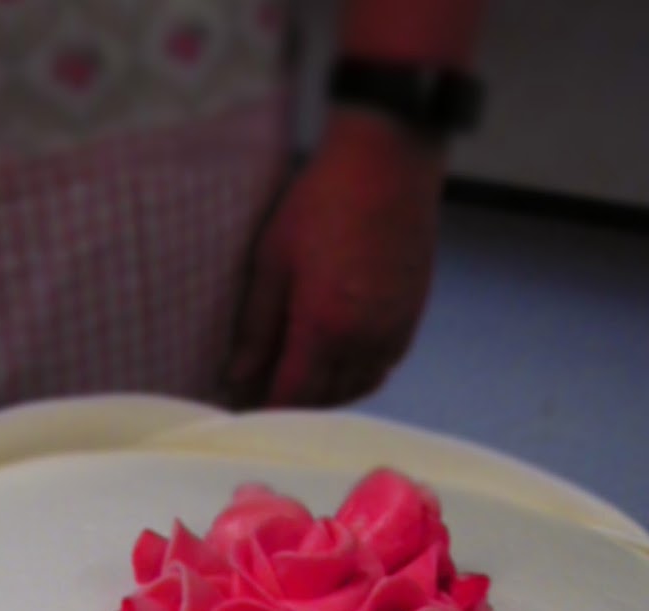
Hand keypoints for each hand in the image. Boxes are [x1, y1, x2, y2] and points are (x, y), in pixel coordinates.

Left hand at [226, 111, 444, 409]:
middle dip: (296, 405)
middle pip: (326, 399)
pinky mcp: (412, 319)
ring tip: (302, 382)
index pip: (293, 395)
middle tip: (268, 393)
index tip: (248, 410)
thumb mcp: (273, 260)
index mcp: (324, 328)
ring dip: (328, 395)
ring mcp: (393, 332)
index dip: (268, 408)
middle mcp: (363, 341)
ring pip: (357, 388)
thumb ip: (255, 325)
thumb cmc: (322, 202)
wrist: (388, 163)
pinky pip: (382, 368)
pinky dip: (358, 376)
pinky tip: (339, 363)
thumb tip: (237, 374)